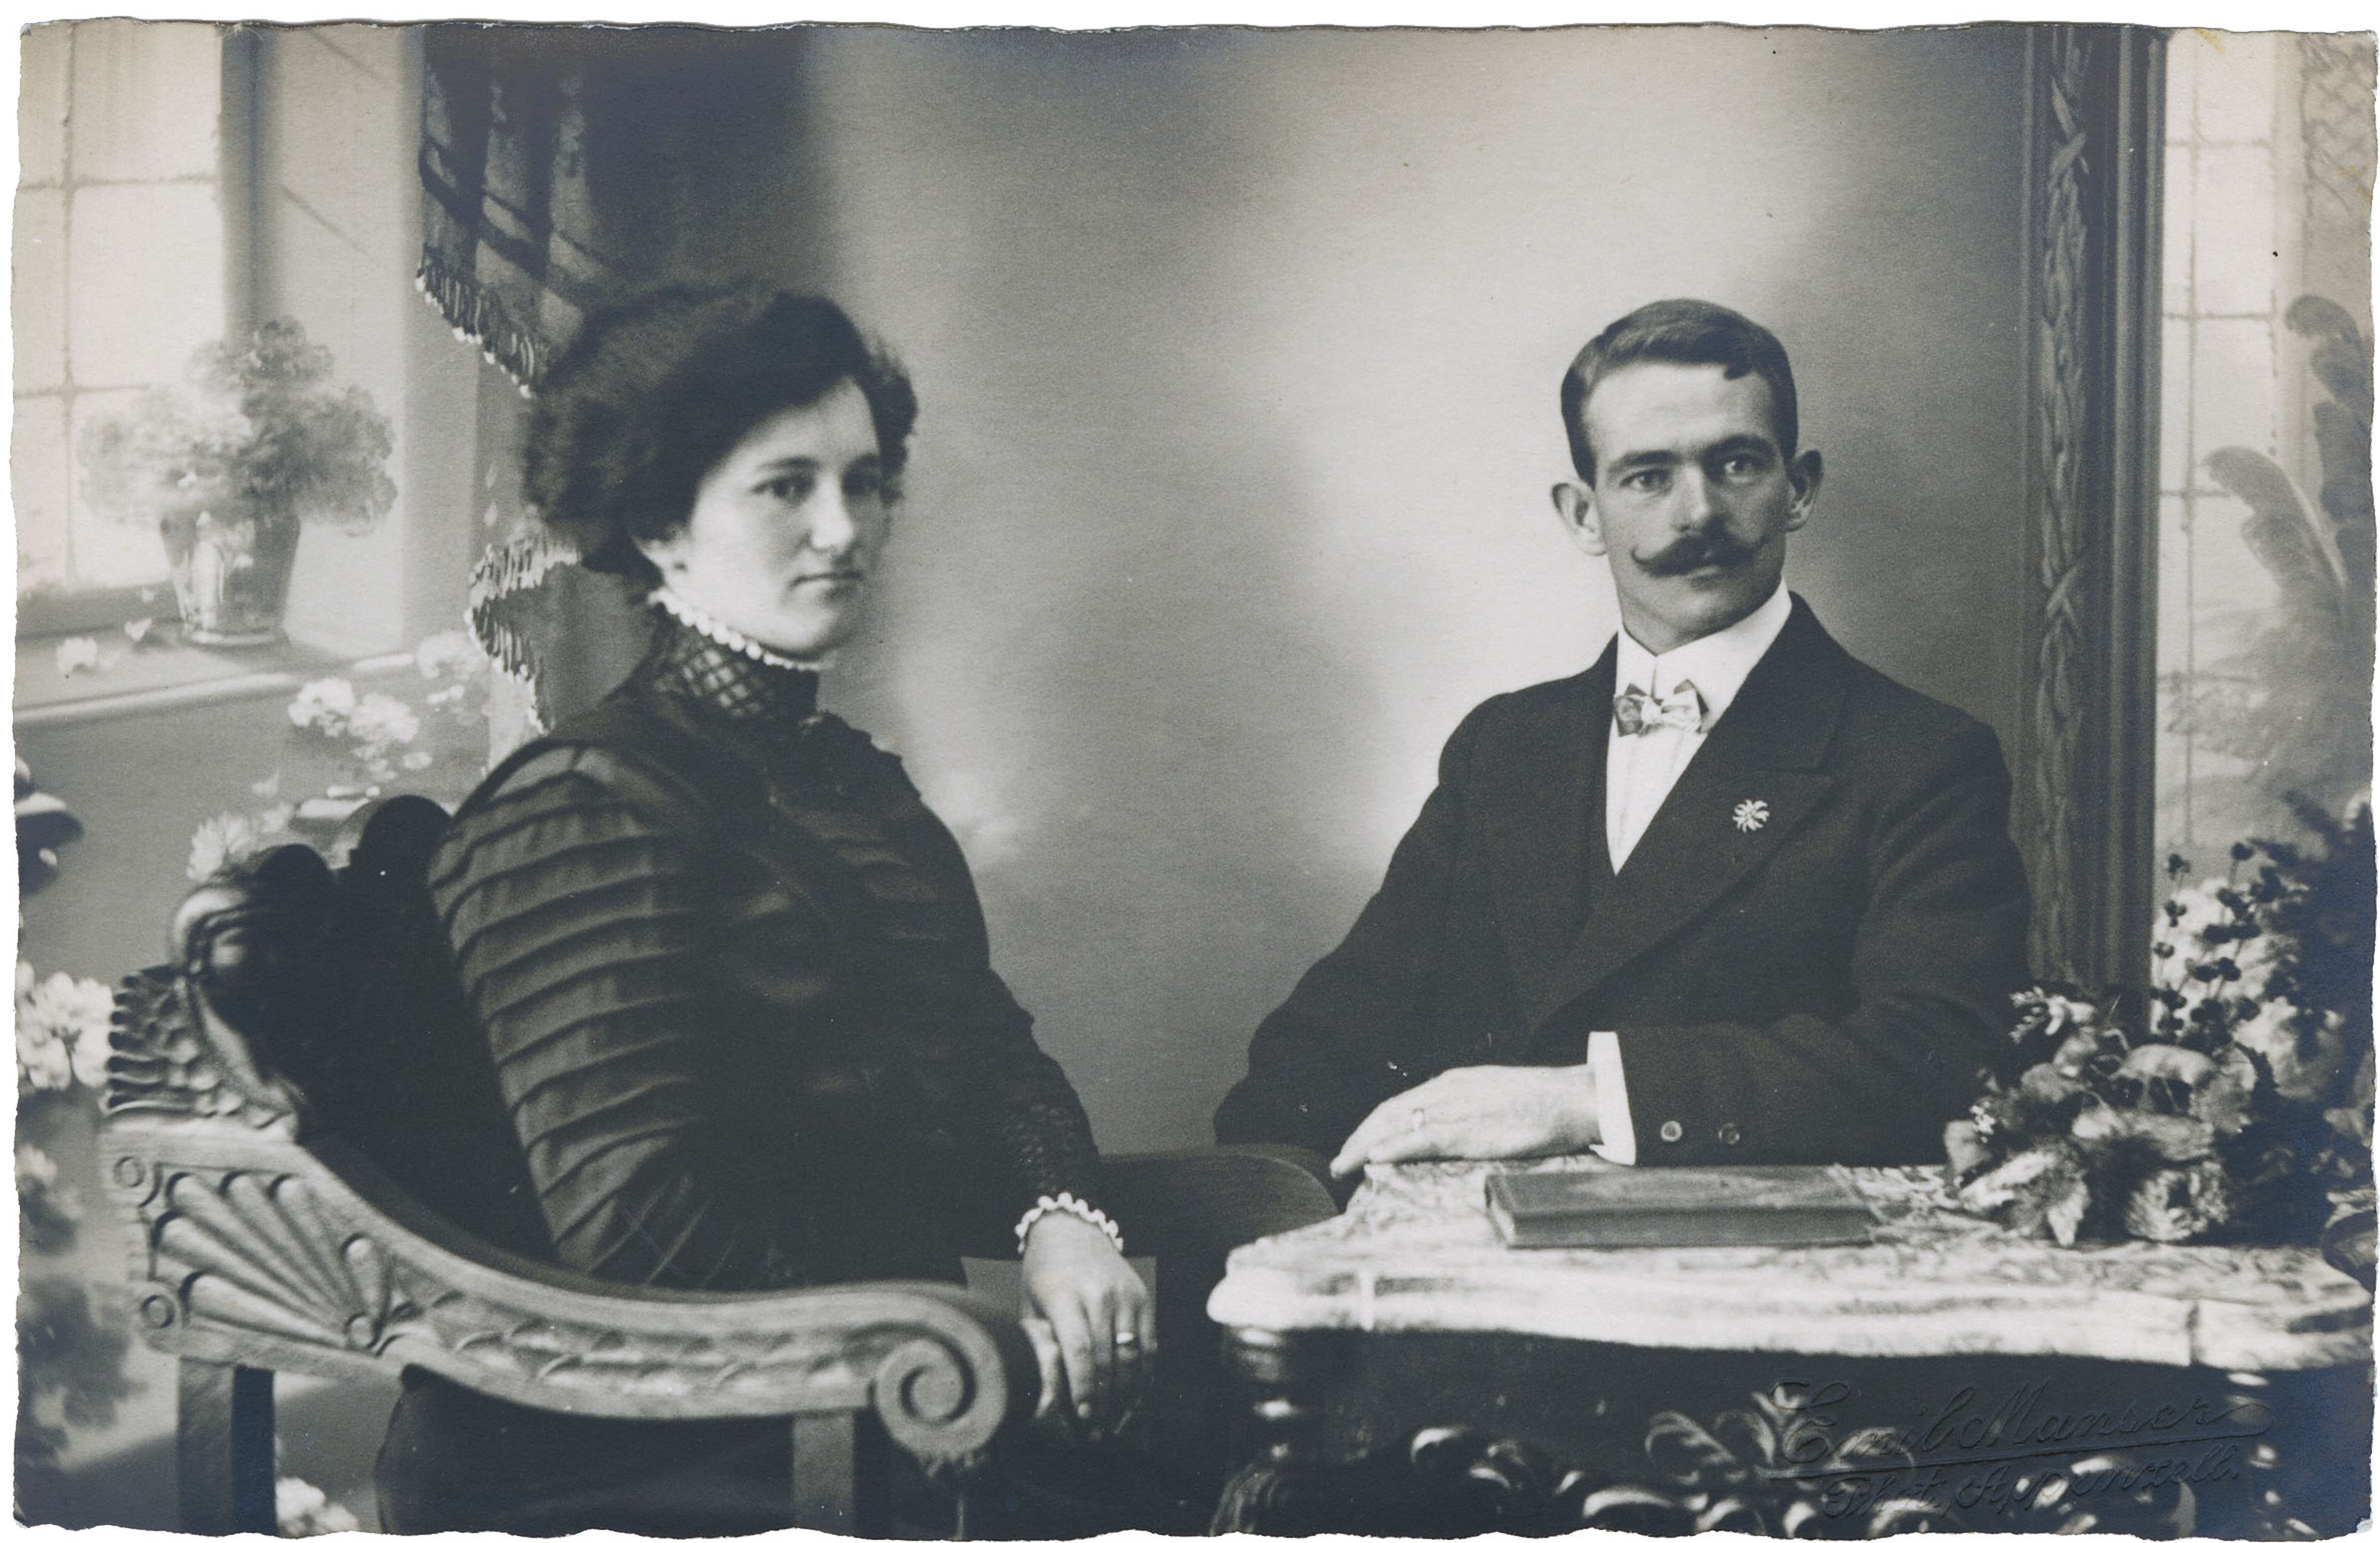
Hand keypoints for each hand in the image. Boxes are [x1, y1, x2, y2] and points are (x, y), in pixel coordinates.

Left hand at [1020, 1211, 1152, 1433]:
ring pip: (1133, 1356)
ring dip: (1127, 1396)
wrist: (1072, 1230)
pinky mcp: (1143, 1298)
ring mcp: (1125, 1295)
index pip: (1079, 1350)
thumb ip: (1039, 1342)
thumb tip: (1042, 1393)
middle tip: (1096, 1433)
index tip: (1081, 1416)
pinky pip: (1149, 1345)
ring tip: (1116, 1424)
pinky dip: (1144, 1376)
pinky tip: (1134, 1399)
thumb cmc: (1043, 1274)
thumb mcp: (1030, 1302)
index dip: (1083, 1387)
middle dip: (1103, 1402)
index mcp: (1064, 1294)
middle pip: (1107, 1359)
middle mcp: (1099, 1294)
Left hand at [1330, 1063, 1601, 1177]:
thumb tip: (1452, 1131)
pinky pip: (1420, 1139)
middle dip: (1360, 1136)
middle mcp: (1446, 1091)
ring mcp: (1455, 1109)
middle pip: (1388, 1112)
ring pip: (1396, 1125)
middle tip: (1340, 1160)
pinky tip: (1373, 1159)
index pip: (1401, 1103)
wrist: (1571, 1098)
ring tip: (1343, 1165)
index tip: (1359, 1142)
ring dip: (1364, 1146)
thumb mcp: (1495, 1099)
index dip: (1374, 1125)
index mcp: (1453, 1083)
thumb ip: (1469, 1111)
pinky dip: (1392, 1148)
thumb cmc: (1543, 1103)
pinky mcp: (1467, 1129)